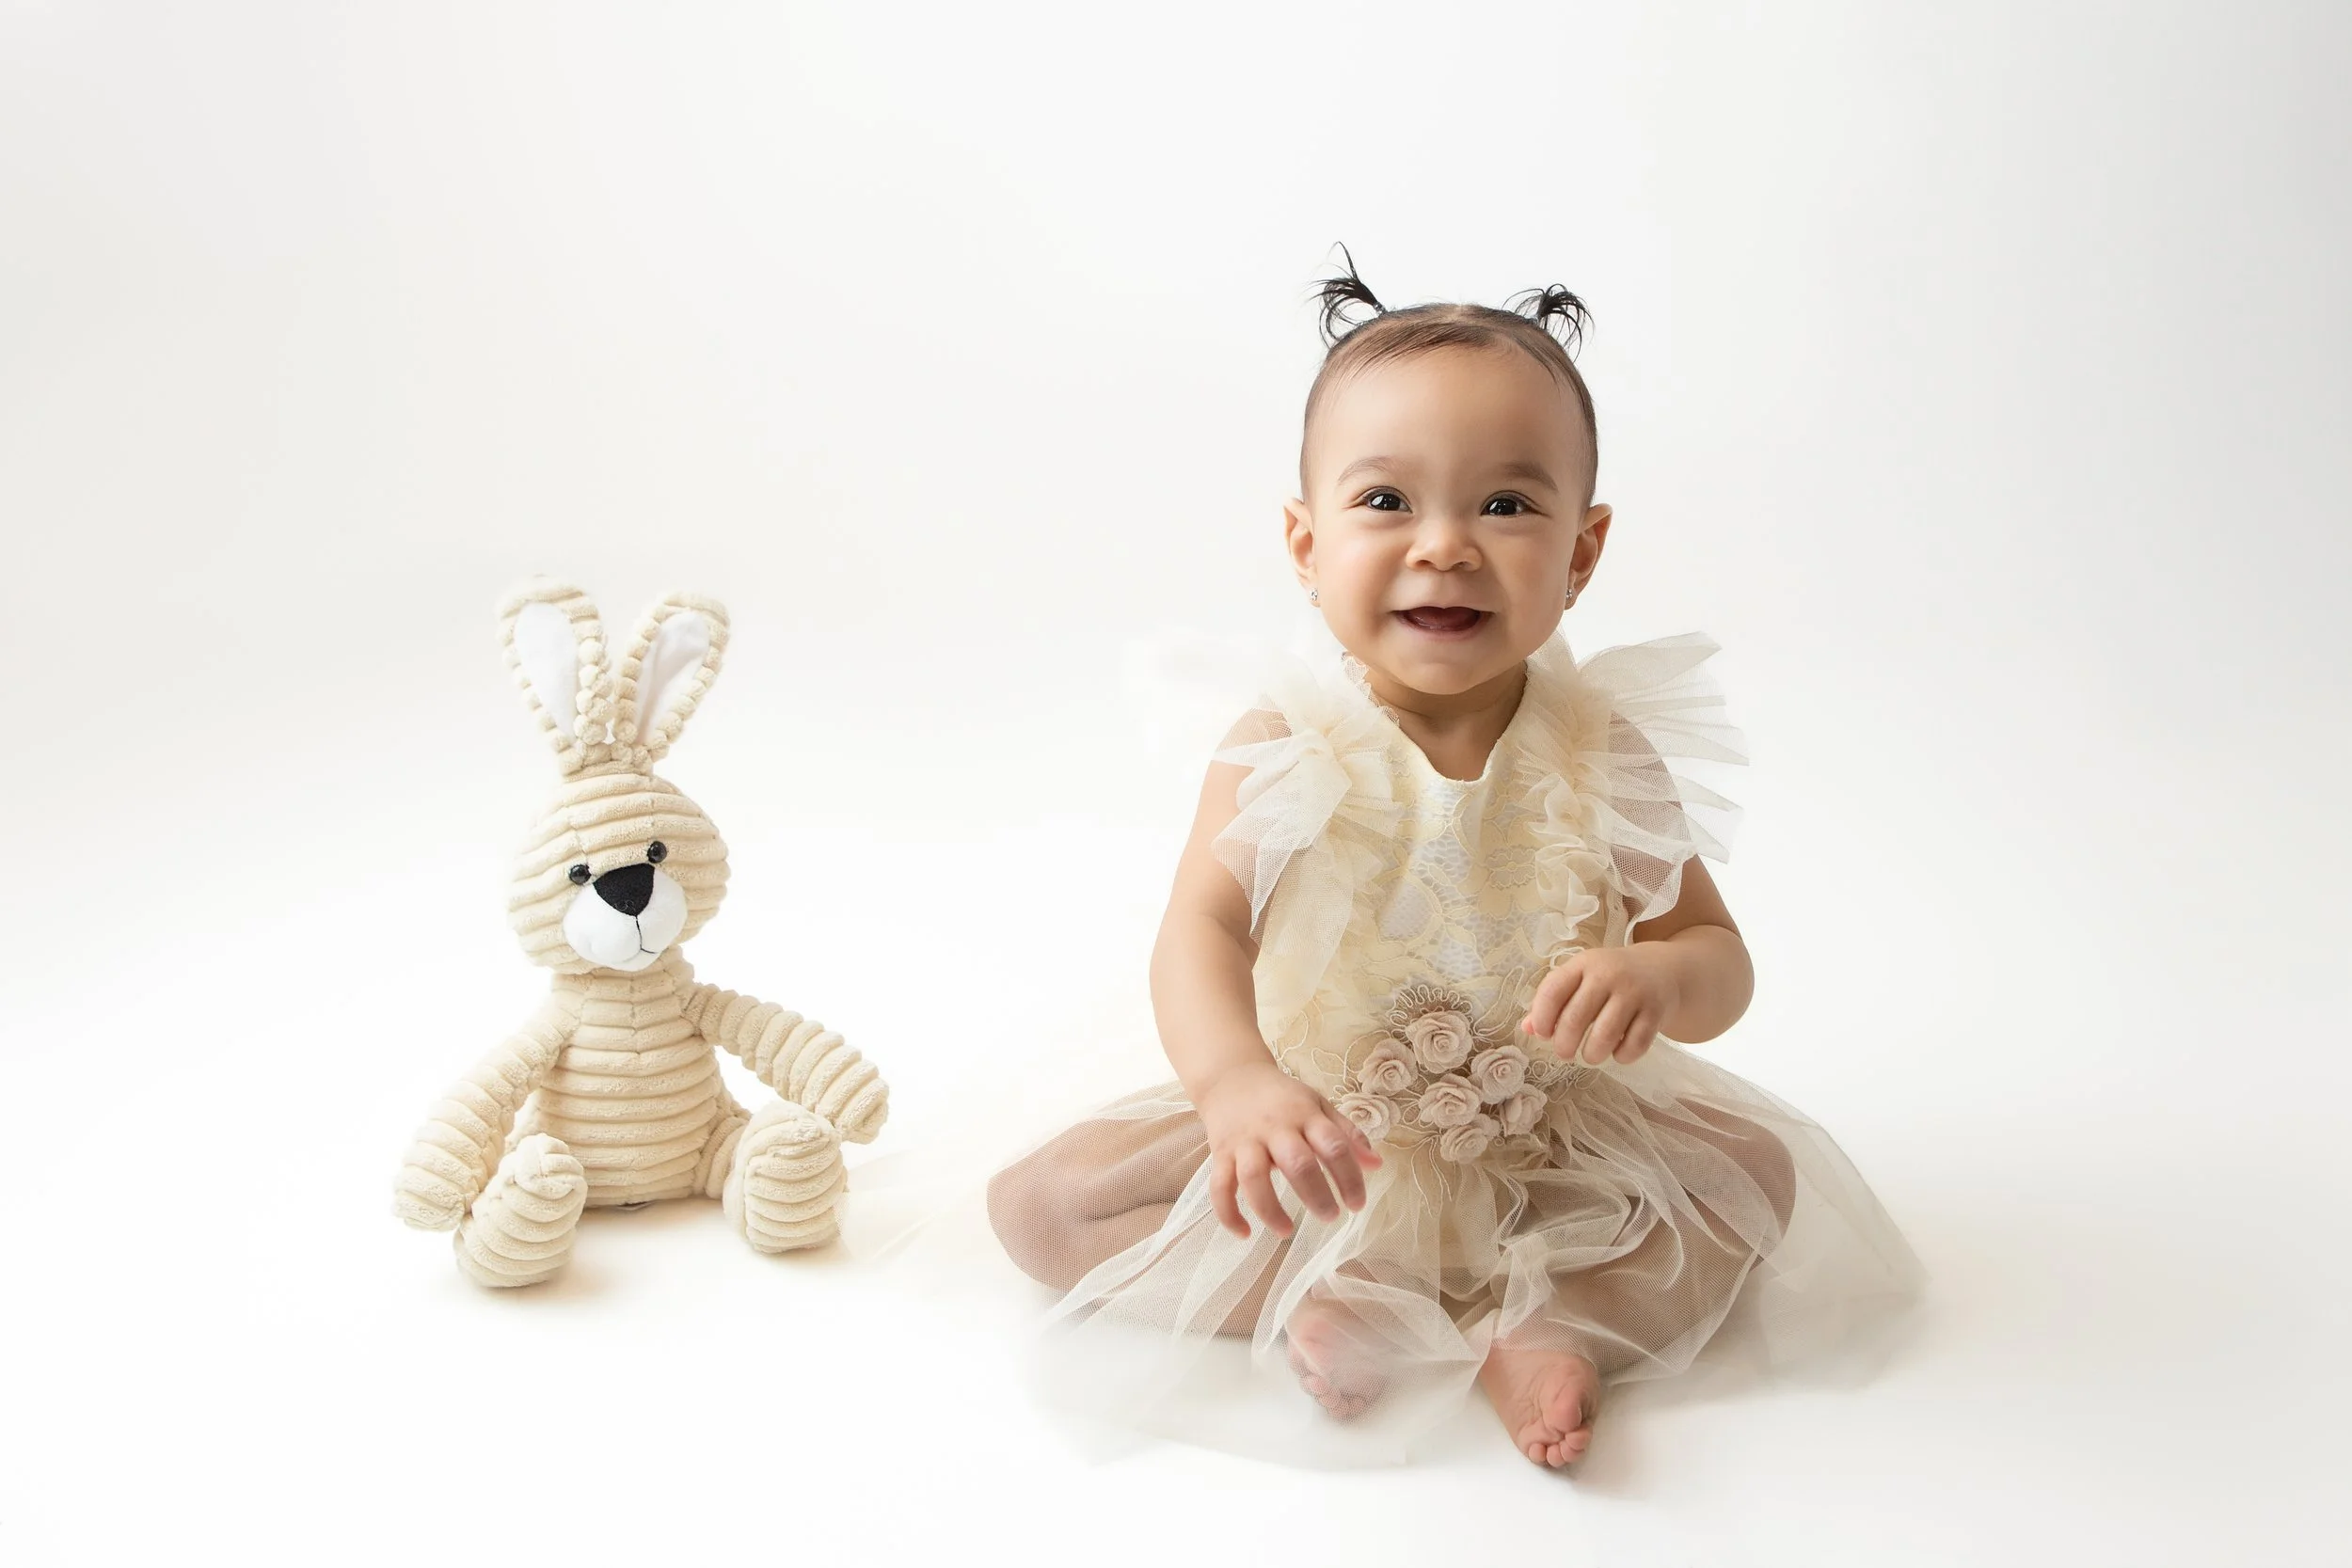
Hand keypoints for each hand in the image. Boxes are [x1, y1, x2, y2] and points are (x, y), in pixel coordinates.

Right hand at [1194, 1061, 1382, 1239]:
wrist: (1230, 1077)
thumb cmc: (1282, 1098)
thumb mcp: (1318, 1105)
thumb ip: (1347, 1134)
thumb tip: (1376, 1165)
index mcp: (1304, 1115)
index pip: (1333, 1146)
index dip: (1349, 1178)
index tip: (1357, 1204)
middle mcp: (1274, 1128)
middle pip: (1297, 1163)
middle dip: (1316, 1195)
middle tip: (1330, 1216)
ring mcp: (1244, 1141)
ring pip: (1253, 1178)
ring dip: (1270, 1209)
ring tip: (1287, 1231)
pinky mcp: (1220, 1154)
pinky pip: (1219, 1187)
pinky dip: (1228, 1213)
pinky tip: (1245, 1233)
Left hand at [1520, 944, 1682, 1066]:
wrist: (1662, 969)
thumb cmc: (1610, 978)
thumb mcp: (1581, 978)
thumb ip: (1553, 1000)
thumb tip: (1527, 1029)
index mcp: (1583, 964)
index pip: (1553, 991)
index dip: (1542, 1018)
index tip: (1543, 1034)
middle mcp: (1609, 975)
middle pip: (1575, 1018)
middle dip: (1564, 1045)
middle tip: (1564, 1053)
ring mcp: (1634, 993)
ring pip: (1605, 1035)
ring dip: (1592, 1054)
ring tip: (1590, 1055)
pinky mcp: (1656, 1011)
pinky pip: (1634, 1045)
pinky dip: (1622, 1056)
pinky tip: (1618, 1053)